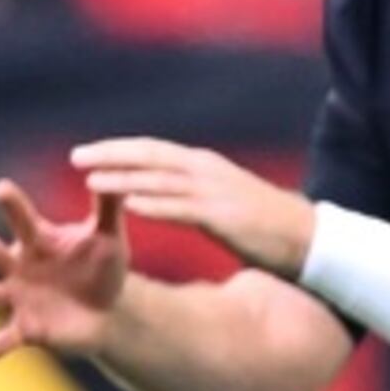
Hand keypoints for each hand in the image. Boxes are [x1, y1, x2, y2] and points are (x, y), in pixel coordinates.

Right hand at [0, 177, 129, 360]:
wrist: (109, 311)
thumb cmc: (102, 267)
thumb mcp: (109, 237)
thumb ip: (109, 208)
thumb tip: (116, 174)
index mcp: (37, 241)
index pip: (23, 218)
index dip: (13, 204)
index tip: (1, 187)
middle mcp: (18, 266)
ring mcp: (18, 297)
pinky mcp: (26, 328)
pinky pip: (6, 338)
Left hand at [70, 138, 315, 277]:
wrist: (313, 241)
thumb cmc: (270, 227)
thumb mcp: (227, 201)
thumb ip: (195, 194)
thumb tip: (165, 197)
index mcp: (207, 167)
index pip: (154, 150)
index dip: (119, 149)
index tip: (88, 152)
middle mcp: (208, 172)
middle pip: (151, 157)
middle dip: (111, 155)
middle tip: (75, 156)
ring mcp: (217, 193)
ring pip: (160, 180)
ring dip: (124, 178)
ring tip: (90, 179)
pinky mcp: (226, 217)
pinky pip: (182, 208)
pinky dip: (155, 204)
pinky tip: (130, 207)